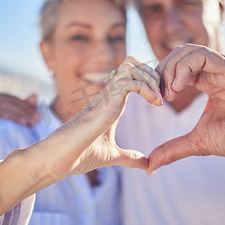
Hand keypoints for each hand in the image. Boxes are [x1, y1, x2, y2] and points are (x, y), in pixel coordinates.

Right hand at [0, 56, 162, 219]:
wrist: (59, 160)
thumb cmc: (78, 155)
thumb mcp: (111, 156)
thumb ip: (128, 157)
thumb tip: (145, 163)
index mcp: (110, 102)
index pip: (132, 74)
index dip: (150, 80)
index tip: (162, 99)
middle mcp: (108, 94)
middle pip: (133, 62)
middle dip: (153, 73)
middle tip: (165, 94)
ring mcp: (105, 96)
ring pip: (131, 66)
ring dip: (152, 78)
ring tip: (161, 99)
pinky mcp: (104, 102)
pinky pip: (129, 81)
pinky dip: (147, 87)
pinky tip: (155, 103)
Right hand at [0, 92, 40, 125]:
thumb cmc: (8, 128)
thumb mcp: (19, 116)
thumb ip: (27, 106)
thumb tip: (34, 95)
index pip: (13, 100)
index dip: (27, 107)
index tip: (39, 117)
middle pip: (7, 104)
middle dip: (22, 112)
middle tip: (35, 122)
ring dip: (12, 116)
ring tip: (25, 123)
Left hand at [148, 44, 224, 173]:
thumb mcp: (198, 142)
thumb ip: (173, 149)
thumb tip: (150, 165)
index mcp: (207, 81)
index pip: (175, 67)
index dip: (160, 79)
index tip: (155, 100)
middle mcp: (214, 70)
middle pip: (178, 55)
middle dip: (161, 72)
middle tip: (157, 95)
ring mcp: (223, 67)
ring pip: (188, 51)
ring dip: (170, 69)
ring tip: (168, 92)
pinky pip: (203, 56)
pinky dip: (183, 68)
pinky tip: (178, 87)